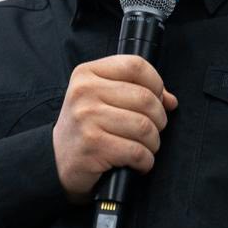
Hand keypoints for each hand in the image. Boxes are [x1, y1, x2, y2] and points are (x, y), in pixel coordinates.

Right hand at [52, 55, 177, 204]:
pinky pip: (137, 151)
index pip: (136, 65)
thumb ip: (134, 91)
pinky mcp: (93, 146)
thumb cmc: (85, 128)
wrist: (57, 160)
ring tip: (144, 147)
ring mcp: (87, 118)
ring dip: (152, 143)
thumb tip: (170, 100)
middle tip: (151, 130)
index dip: (156, 83)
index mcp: (87, 73)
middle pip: (145, 98)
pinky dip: (145, 161)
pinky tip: (137, 162)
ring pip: (144, 126)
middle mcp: (84, 92)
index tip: (157, 99)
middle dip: (159, 119)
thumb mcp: (101, 98)